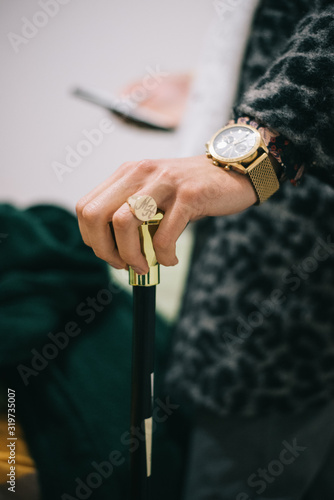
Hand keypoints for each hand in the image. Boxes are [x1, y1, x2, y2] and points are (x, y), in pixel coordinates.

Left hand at [76, 155, 255, 273]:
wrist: (233, 172)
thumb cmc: (190, 191)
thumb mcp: (154, 194)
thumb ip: (133, 213)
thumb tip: (115, 251)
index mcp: (127, 173)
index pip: (86, 207)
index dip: (91, 238)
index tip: (110, 254)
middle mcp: (140, 172)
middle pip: (96, 215)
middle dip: (105, 249)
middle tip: (123, 264)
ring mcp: (163, 181)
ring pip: (125, 223)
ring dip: (132, 254)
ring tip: (146, 265)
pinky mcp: (188, 194)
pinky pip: (164, 234)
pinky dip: (164, 256)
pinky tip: (171, 260)